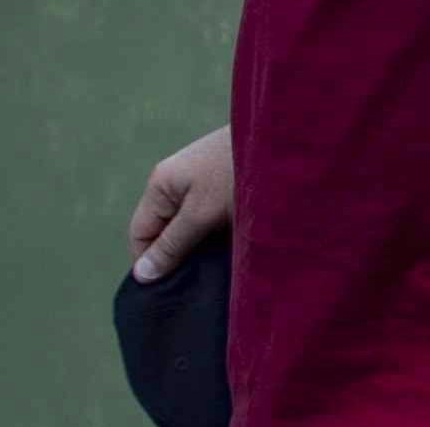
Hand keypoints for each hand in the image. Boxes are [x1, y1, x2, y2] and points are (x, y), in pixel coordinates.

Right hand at [124, 125, 233, 281]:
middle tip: (196, 288)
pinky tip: (236, 253)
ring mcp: (205, 183)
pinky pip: (215, 219)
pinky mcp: (229, 186)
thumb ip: (172, 244)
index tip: (168, 292)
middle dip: (178, 259)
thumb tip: (141, 276)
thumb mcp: (202, 213)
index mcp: (162, 184)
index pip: (140, 233)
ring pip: (193, 227)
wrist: (289, 137)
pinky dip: (221, 236)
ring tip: (218, 275)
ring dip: (203, 250)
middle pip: (166, 231)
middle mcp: (178, 182)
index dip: (150, 264)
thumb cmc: (239, 171)